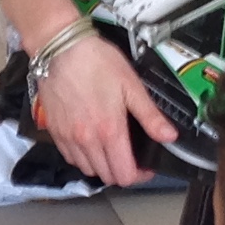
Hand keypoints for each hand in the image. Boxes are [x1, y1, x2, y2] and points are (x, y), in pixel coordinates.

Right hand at [34, 40, 173, 190]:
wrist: (60, 49)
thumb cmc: (97, 62)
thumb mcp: (131, 86)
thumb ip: (150, 116)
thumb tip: (170, 137)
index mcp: (110, 131)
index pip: (125, 175)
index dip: (140, 176)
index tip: (146, 167)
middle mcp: (87, 140)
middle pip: (107, 176)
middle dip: (122, 171)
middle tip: (131, 157)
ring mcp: (68, 138)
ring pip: (88, 170)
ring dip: (102, 166)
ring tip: (111, 150)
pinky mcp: (54, 132)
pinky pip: (70, 158)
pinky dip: (83, 158)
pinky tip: (90, 142)